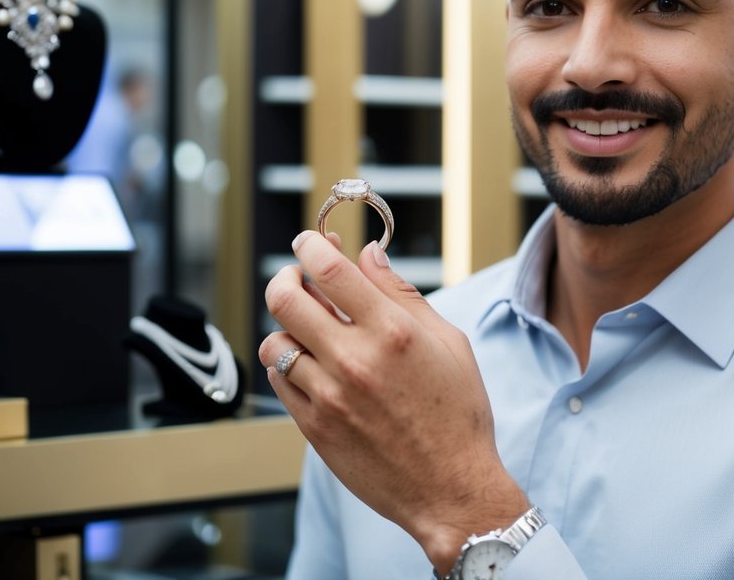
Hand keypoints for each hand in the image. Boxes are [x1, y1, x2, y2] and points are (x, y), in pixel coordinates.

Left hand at [259, 231, 527, 571]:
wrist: (451, 490)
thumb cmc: (458, 416)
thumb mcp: (448, 342)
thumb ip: (401, 294)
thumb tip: (368, 255)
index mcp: (393, 332)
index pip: (330, 268)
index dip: (311, 244)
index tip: (311, 242)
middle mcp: (355, 360)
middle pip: (285, 297)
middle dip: (286, 277)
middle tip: (297, 277)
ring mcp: (329, 396)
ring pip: (275, 341)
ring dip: (288, 327)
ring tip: (310, 330)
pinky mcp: (314, 427)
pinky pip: (279, 379)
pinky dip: (287, 364)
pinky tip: (311, 364)